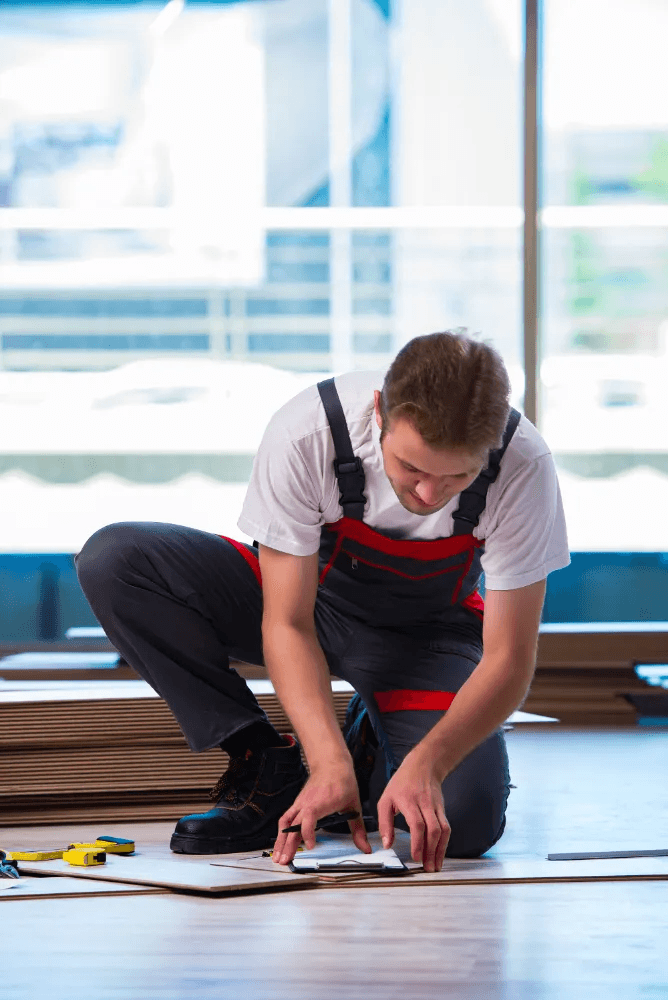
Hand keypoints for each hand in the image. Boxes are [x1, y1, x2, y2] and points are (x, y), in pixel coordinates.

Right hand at [272, 759, 370, 864]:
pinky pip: (286, 818)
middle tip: (284, 861)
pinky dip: (282, 832)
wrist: (332, 764)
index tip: (311, 846)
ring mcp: (300, 804)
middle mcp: (307, 803)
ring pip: (285, 823)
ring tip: (277, 856)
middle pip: (292, 825)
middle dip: (287, 844)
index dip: (308, 832)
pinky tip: (280, 842)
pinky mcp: (297, 804)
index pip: (309, 818)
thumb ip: (358, 829)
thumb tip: (365, 847)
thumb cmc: (342, 782)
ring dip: (280, 840)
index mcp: (321, 802)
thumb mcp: (354, 806)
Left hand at [376, 751, 450, 871]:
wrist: (423, 766)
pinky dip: (444, 843)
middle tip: (427, 868)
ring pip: (443, 830)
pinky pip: (446, 828)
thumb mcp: (385, 799)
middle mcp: (425, 804)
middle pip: (433, 829)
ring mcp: (436, 807)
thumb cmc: (402, 783)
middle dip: (431, 851)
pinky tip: (440, 854)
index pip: (417, 823)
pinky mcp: (442, 810)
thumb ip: (385, 823)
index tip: (415, 857)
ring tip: (435, 866)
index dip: (418, 842)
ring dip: (440, 850)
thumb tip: (387, 844)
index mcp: (409, 801)